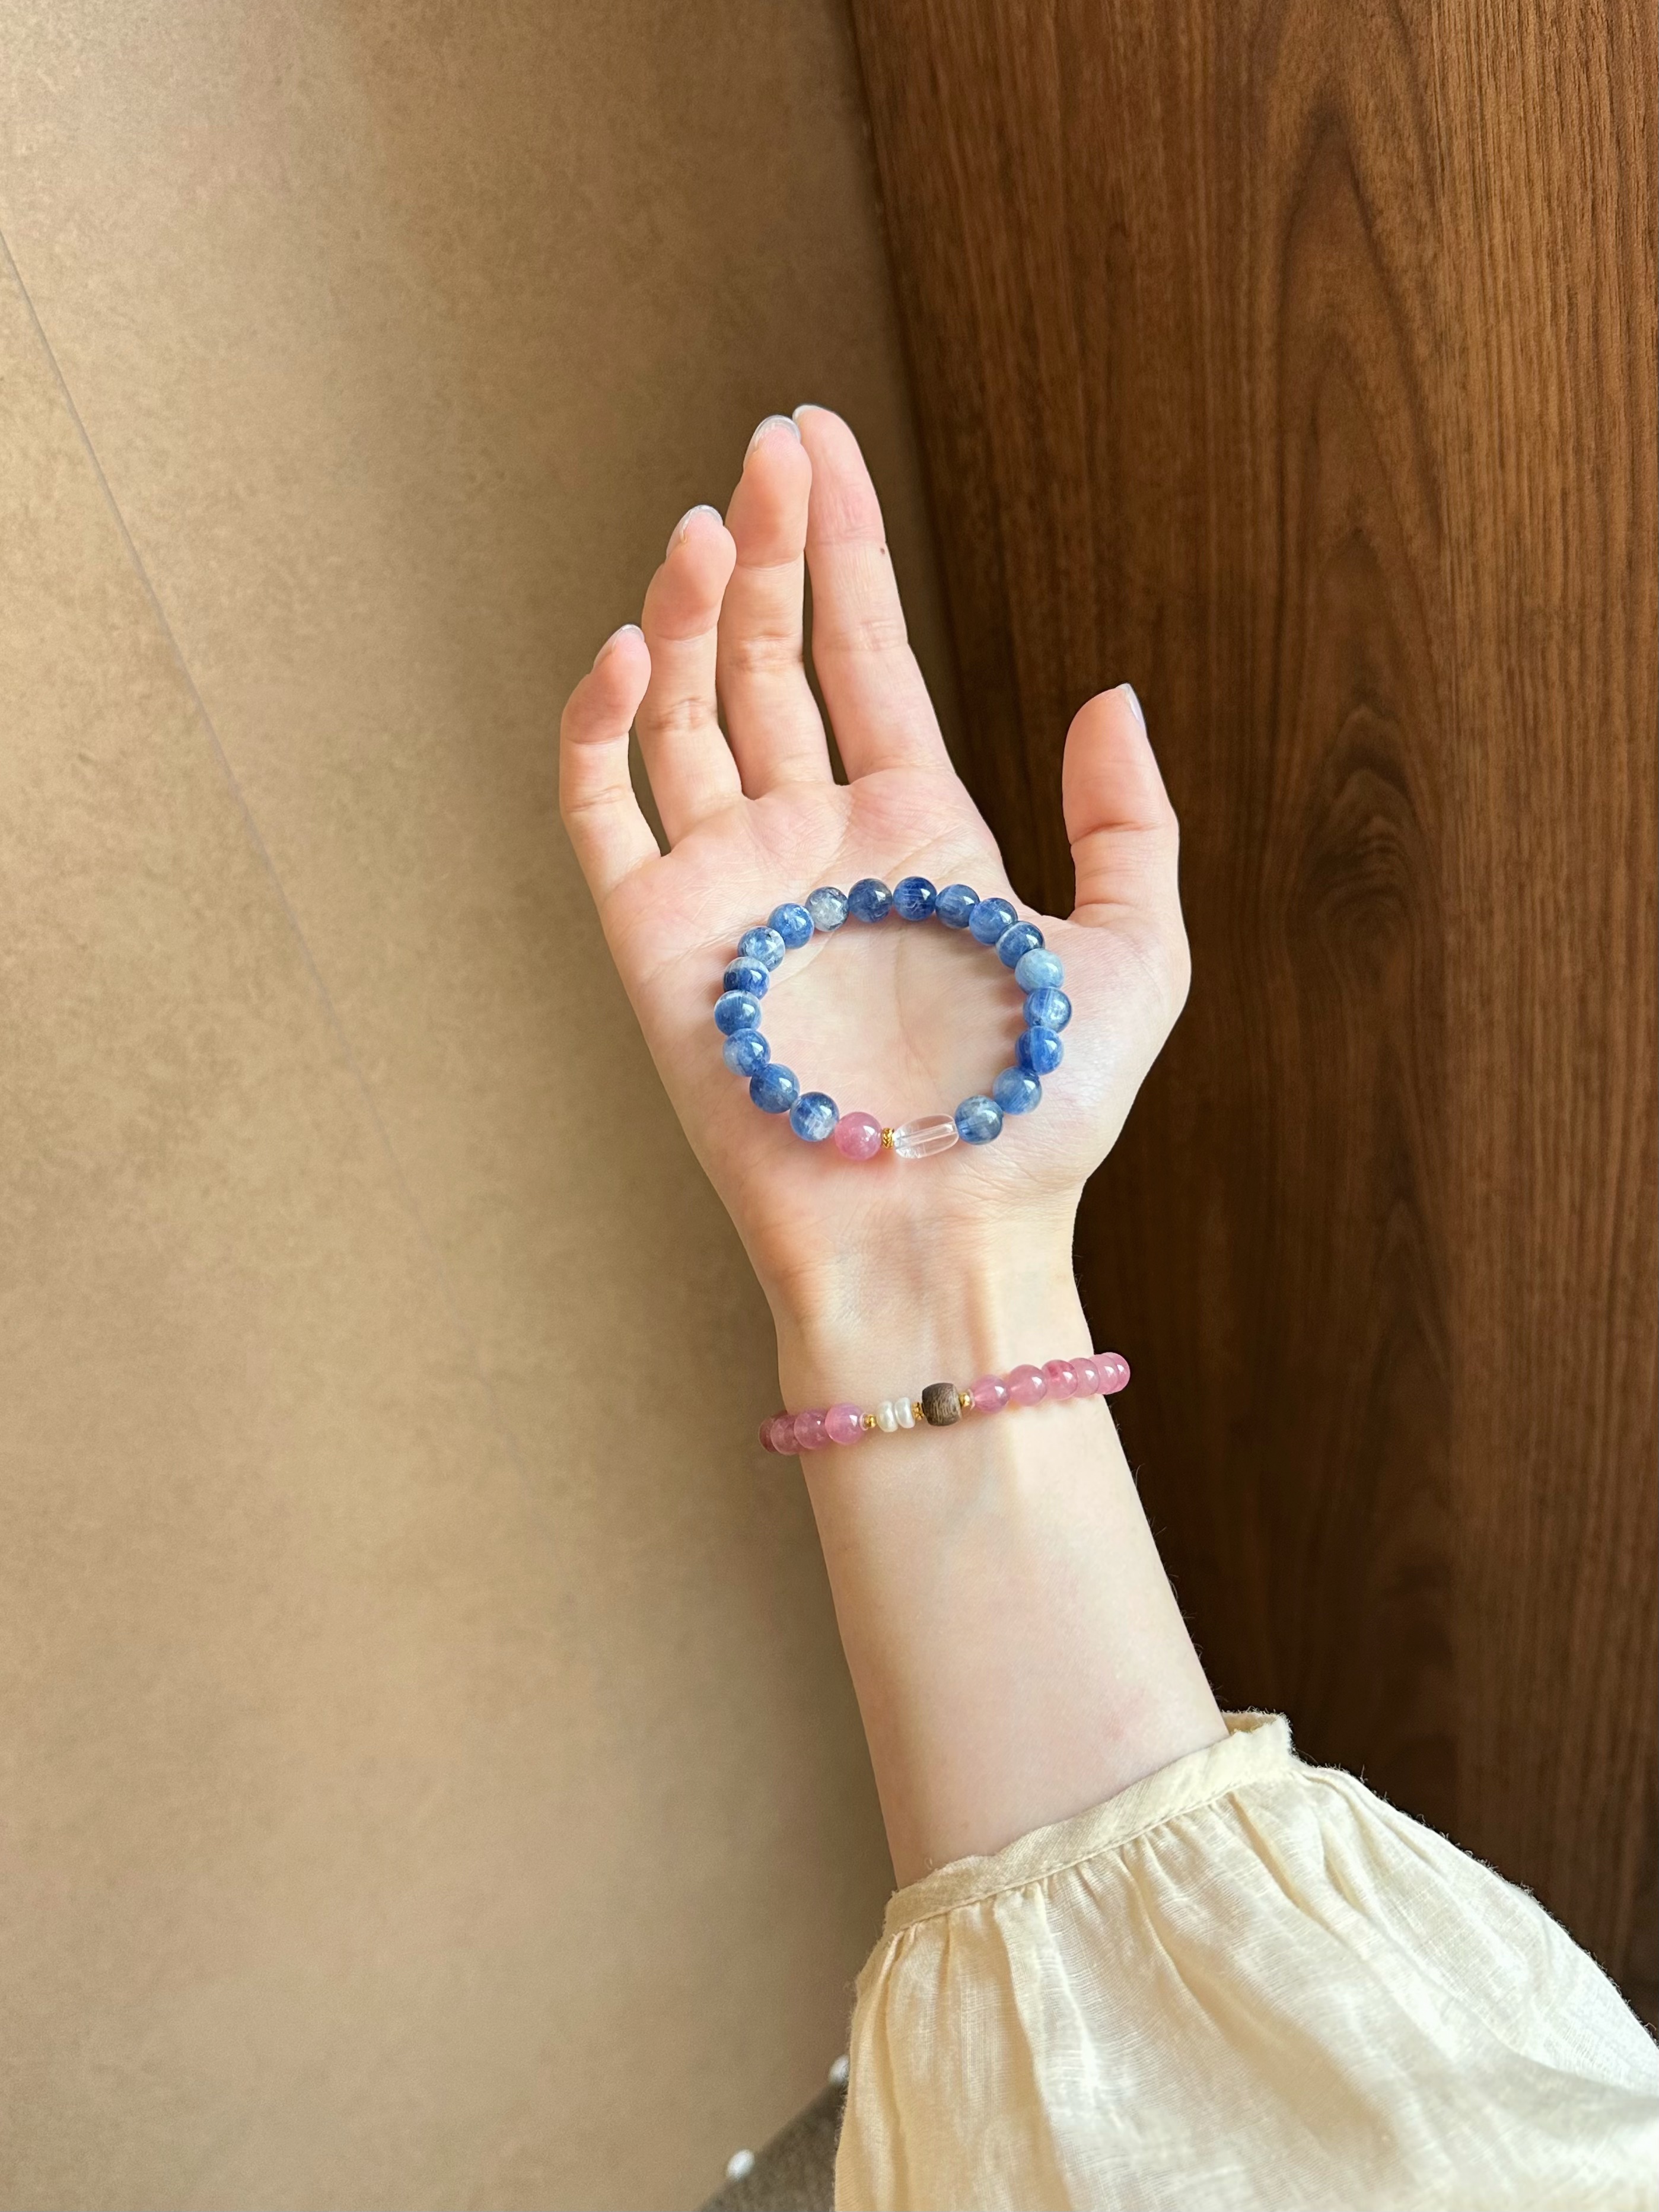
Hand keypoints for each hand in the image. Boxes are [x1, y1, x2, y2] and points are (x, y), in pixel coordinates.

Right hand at [558, 408, 1187, 1360]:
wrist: (940, 1234)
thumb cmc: (1039, 1116)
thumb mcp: (1136, 957)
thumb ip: (1130, 822)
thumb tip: (1106, 691)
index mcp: (916, 828)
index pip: (863, 655)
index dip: (842, 547)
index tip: (817, 442)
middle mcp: (812, 840)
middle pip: (769, 659)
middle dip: (766, 547)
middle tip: (767, 447)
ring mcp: (728, 885)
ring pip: (686, 714)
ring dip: (686, 613)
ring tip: (704, 525)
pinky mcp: (654, 940)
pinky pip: (605, 811)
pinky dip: (602, 726)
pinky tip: (628, 648)